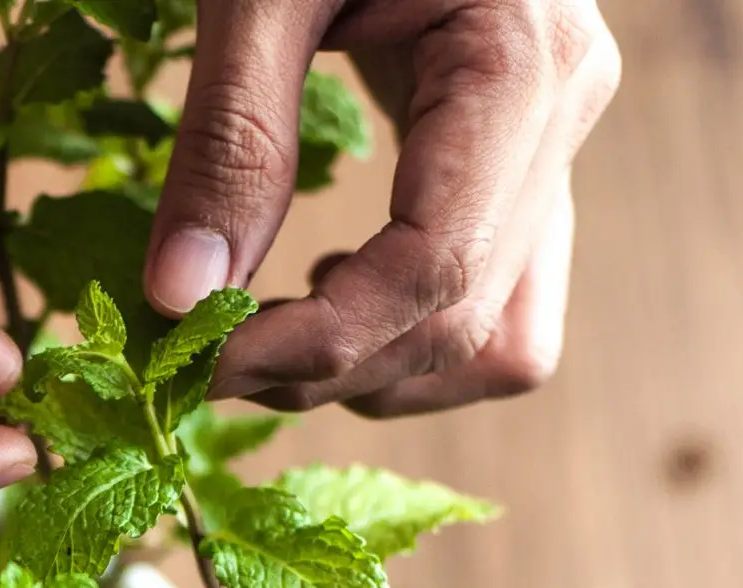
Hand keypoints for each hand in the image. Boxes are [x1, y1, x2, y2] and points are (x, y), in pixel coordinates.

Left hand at [145, 0, 619, 416]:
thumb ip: (229, 141)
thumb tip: (176, 296)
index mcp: (519, 60)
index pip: (436, 267)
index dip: (317, 344)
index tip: (201, 363)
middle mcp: (566, 112)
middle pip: (465, 323)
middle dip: (329, 368)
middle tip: (204, 358)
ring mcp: (559, 142)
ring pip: (503, 338)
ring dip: (380, 372)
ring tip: (268, 334)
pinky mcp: (525, 161)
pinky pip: (497, 299)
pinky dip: (407, 335)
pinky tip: (323, 297)